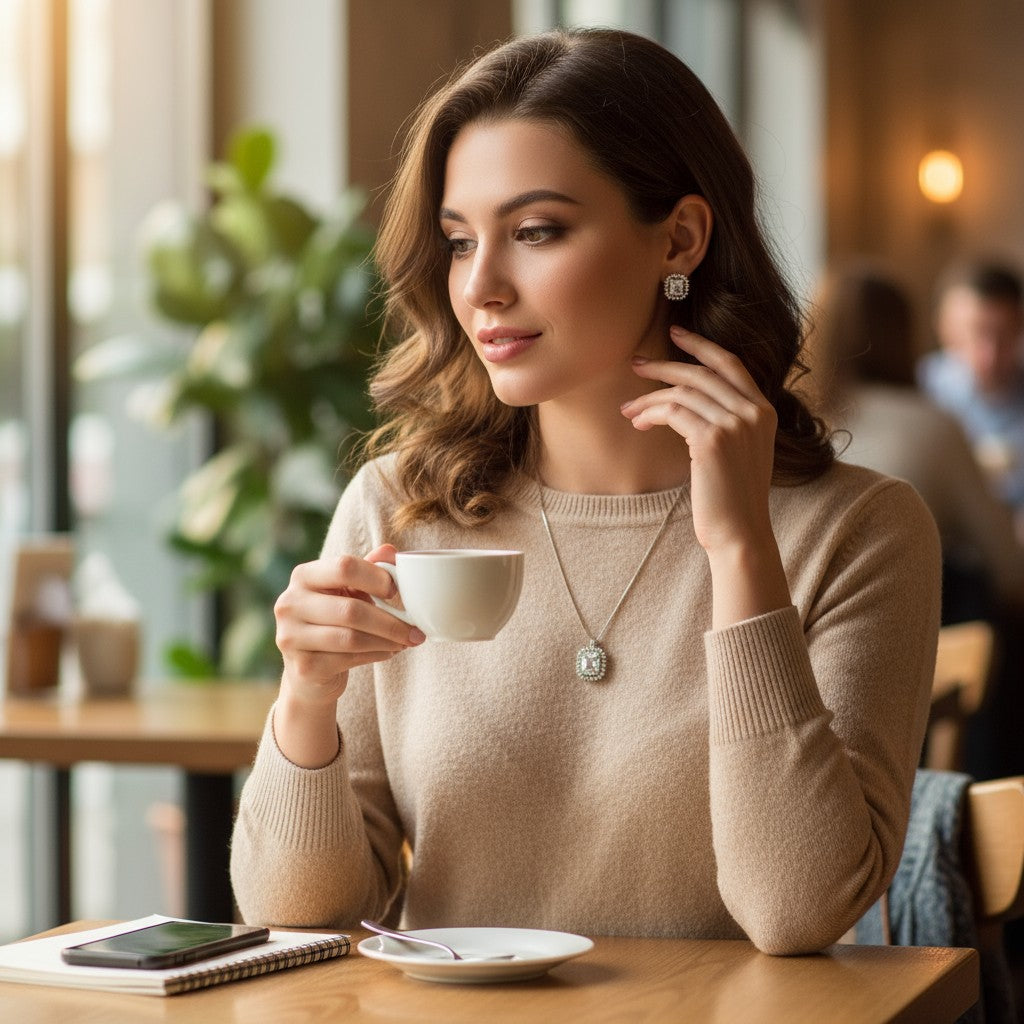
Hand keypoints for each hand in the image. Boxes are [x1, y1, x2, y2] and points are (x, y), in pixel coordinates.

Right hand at [274, 544, 424, 707]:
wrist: (307, 671)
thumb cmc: (332, 621)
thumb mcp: (347, 591)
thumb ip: (367, 569)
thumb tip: (391, 551)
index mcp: (303, 576)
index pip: (344, 567)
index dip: (377, 578)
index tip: (398, 591)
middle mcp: (290, 603)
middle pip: (351, 609)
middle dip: (391, 622)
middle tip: (417, 630)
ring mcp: (291, 637)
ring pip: (351, 638)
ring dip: (387, 641)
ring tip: (407, 641)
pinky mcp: (303, 666)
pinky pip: (348, 659)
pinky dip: (376, 655)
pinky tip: (389, 652)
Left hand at [621, 326, 777, 554]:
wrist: (739, 533)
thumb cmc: (732, 500)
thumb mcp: (740, 452)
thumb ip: (727, 422)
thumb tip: (685, 401)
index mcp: (764, 411)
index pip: (730, 363)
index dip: (701, 345)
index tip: (674, 333)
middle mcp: (753, 412)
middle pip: (701, 372)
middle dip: (664, 365)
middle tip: (636, 364)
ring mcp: (735, 424)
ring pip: (683, 391)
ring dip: (649, 397)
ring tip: (629, 409)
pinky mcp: (712, 439)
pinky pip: (673, 411)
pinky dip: (651, 412)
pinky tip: (639, 422)